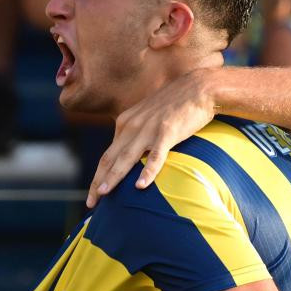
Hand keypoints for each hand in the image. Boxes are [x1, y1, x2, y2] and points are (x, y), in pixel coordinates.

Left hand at [86, 68, 217, 206]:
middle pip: (110, 159)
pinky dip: (148, 171)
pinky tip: (140, 185)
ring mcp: (149, 129)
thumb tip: (133, 153)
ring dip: (114, 177)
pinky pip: (156, 155)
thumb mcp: (149, 116)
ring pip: (127, 158)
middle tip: (91, 203)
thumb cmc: (176, 104)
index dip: (98, 176)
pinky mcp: (168, 131)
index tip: (94, 194)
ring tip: (104, 194)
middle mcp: (132, 126)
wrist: (199, 88)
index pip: (107, 155)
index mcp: (125, 123)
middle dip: (98, 182)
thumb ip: (138, 132)